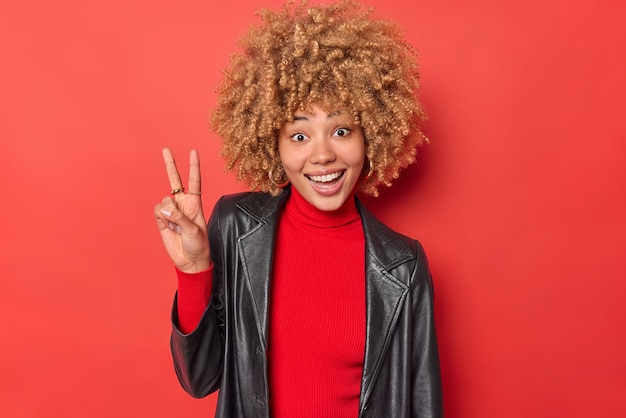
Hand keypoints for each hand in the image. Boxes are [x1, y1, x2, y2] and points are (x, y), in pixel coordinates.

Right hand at [154, 148, 210, 272]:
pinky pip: (157, 210)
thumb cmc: (198, 245)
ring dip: (169, 211)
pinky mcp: (162, 220)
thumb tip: (164, 208)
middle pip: (175, 180)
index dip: (194, 166)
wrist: (190, 260)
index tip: (193, 151)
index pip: (194, 180)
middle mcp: (183, 204)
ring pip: (164, 200)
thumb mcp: (194, 230)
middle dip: (170, 164)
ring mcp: (172, 211)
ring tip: (176, 226)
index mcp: (195, 203)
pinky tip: (167, 225)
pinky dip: (161, 216)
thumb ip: (179, 218)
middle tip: (165, 149)